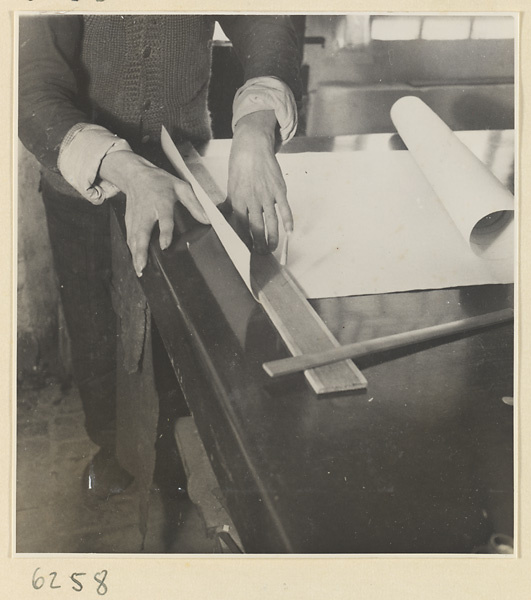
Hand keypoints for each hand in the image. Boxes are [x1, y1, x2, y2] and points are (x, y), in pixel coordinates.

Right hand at [99, 151, 207, 275]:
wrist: (136, 174)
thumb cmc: (160, 181)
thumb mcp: (181, 187)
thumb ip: (194, 204)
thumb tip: (207, 220)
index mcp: (161, 202)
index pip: (164, 219)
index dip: (164, 233)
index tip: (164, 246)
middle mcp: (147, 211)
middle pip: (143, 232)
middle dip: (142, 250)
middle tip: (143, 266)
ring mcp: (136, 216)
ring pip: (134, 237)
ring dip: (135, 254)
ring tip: (139, 270)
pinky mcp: (129, 219)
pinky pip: (129, 236)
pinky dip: (131, 249)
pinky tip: (134, 261)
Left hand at [228, 110, 292, 252]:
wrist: (252, 146)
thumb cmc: (240, 165)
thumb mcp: (231, 184)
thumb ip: (228, 202)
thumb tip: (219, 213)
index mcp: (238, 200)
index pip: (240, 226)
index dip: (244, 240)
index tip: (246, 250)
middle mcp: (252, 200)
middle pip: (256, 227)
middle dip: (258, 244)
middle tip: (260, 254)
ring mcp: (267, 195)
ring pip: (270, 222)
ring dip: (272, 238)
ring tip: (272, 249)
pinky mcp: (279, 189)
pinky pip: (285, 208)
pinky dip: (288, 221)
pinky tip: (290, 233)